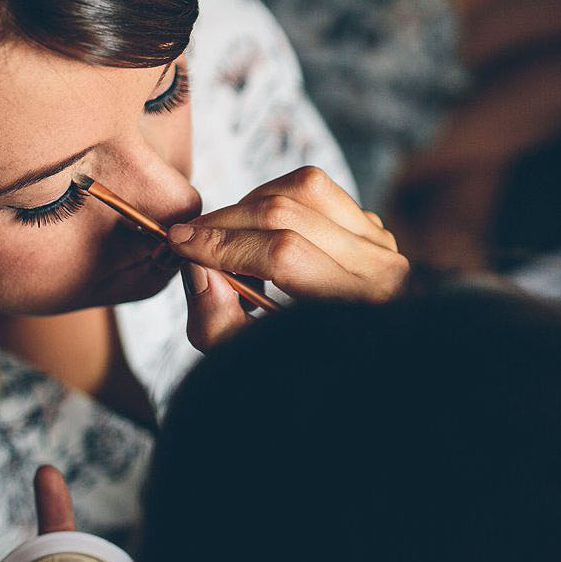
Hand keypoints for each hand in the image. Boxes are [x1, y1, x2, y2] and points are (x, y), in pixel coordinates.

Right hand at [168, 165, 408, 350]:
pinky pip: (318, 192)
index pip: (282, 254)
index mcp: (357, 307)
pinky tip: (259, 232)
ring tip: (225, 235)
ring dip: (251, 203)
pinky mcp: (373, 228)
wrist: (361, 371)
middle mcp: (379, 269)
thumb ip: (218, 321)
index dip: (223, 244)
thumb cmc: (305, 373)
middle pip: (289, 213)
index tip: (178, 242)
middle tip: (188, 237)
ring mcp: (381, 243)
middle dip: (225, 220)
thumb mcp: (252, 363)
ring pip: (305, 188)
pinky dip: (277, 200)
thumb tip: (198, 266)